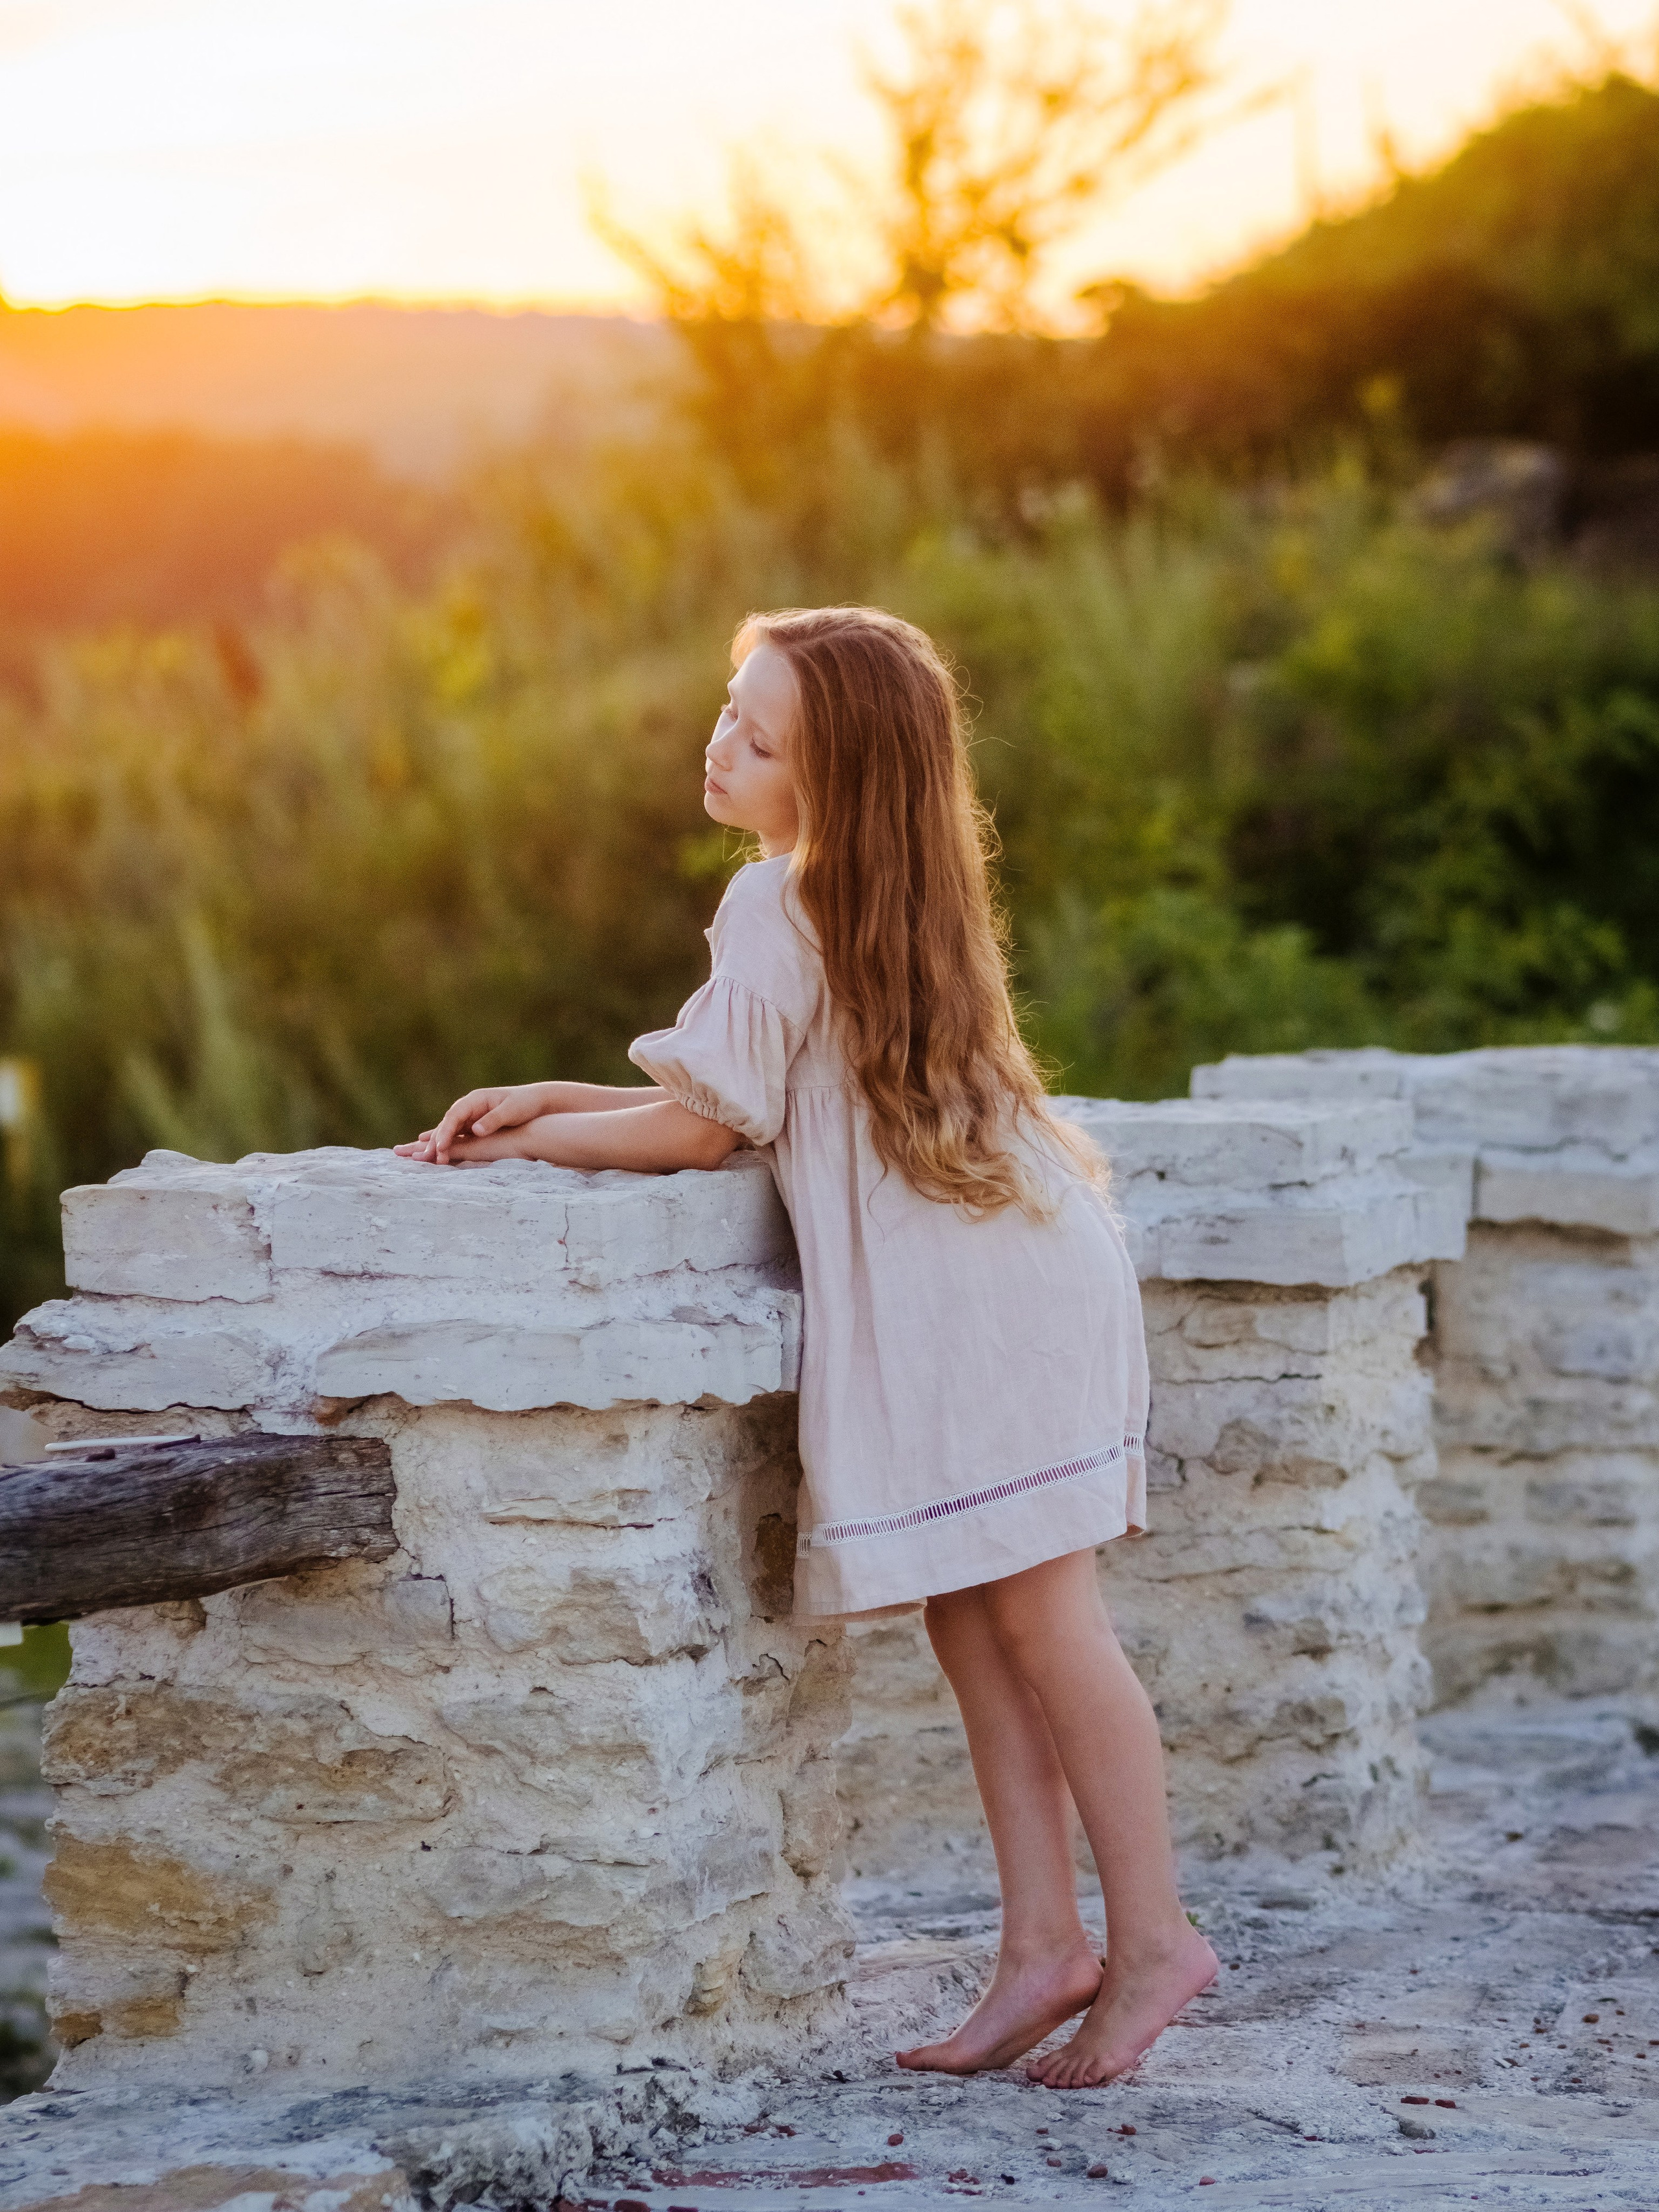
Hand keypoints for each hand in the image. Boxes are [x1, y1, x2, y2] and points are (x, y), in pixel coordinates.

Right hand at [394, 1083, 554, 1164]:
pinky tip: (436, 1153)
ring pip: (449, 1131)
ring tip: (427, 1159)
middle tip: (428, 1158)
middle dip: (436, 1140)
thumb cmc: (525, 1104)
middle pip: (447, 1124)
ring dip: (438, 1144)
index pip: (454, 1116)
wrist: (537, 1101)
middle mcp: (469, 1107)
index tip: (440, 1147)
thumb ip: (494, 1119)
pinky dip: (446, 1145)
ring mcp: (471, 1117)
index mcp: (476, 1100)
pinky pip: (457, 1137)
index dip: (445, 1132)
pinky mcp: (475, 1126)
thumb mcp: (512, 1111)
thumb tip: (476, 1130)